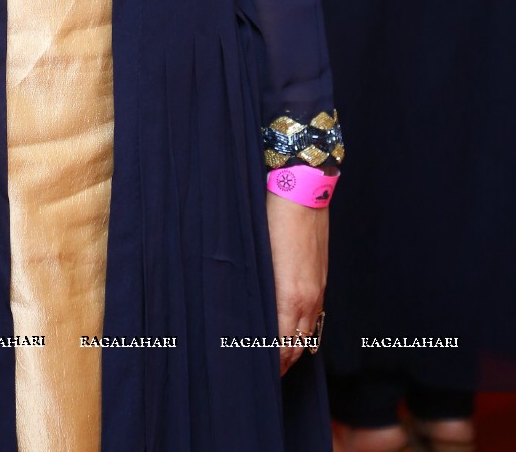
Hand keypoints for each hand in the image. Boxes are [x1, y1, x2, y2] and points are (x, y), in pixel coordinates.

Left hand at [265, 192, 327, 376]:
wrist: (303, 190)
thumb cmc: (271, 218)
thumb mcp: (257, 257)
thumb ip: (256, 289)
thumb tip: (247, 313)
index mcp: (289, 297)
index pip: (280, 344)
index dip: (271, 362)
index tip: (256, 373)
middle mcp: (308, 299)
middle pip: (297, 345)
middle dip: (283, 363)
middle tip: (267, 377)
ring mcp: (318, 289)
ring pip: (309, 333)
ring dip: (295, 349)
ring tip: (280, 363)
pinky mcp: (321, 278)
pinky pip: (316, 316)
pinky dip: (306, 331)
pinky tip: (297, 336)